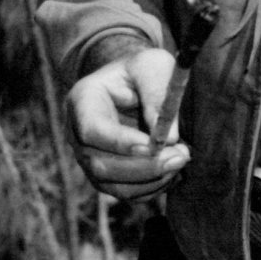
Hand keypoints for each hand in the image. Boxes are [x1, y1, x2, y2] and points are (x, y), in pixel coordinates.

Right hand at [66, 47, 185, 200]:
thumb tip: (168, 138)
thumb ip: (158, 95)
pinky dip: (154, 188)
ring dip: (152, 180)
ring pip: (114, 186)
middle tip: (181, 155)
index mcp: (82, 101)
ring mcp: (89, 159)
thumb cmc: (142, 71)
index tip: (154, 144)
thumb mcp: (152, 66)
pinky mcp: (106, 176)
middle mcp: (78, 135)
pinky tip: (175, 171)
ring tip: (182, 160)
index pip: (92, 130)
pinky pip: (127, 193)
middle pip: (100, 165)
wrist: (134, 84)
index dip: (121, 142)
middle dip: (144, 166)